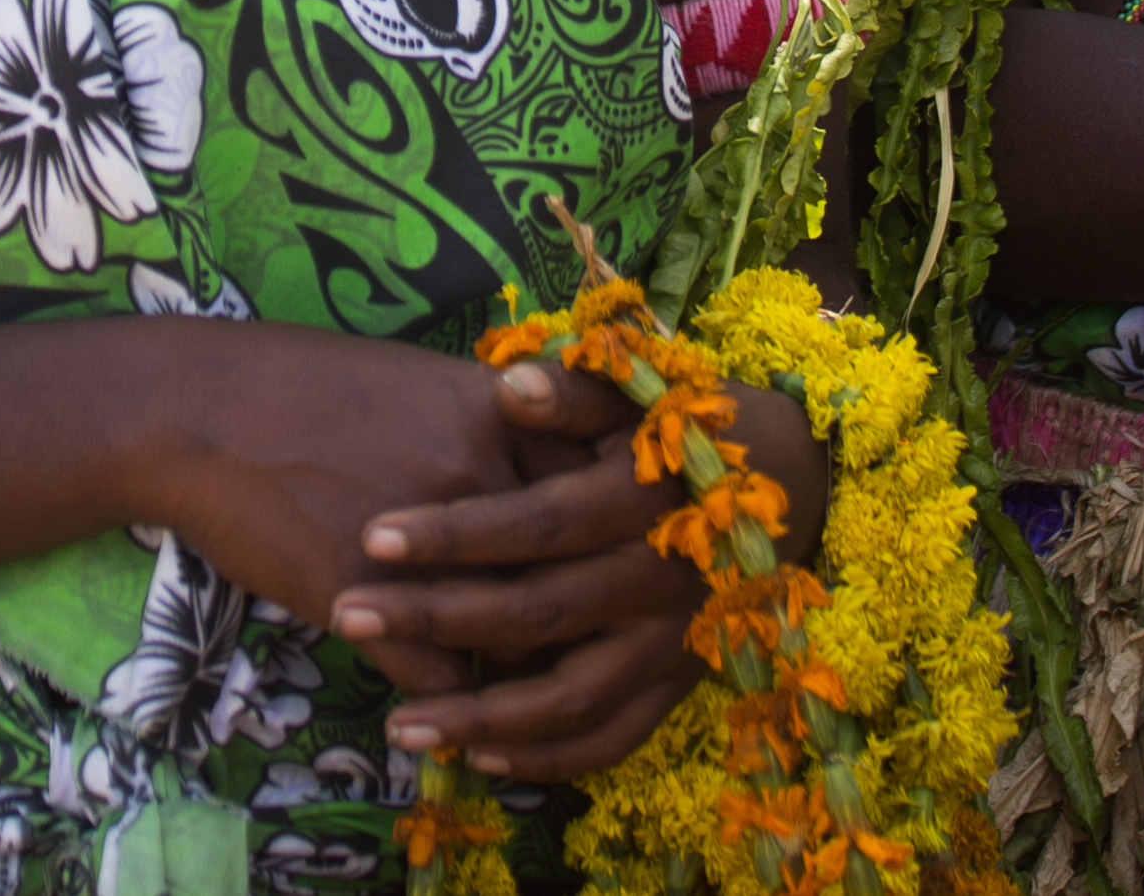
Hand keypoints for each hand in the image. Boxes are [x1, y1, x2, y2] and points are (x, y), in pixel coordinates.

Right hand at [137, 322, 584, 696]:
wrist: (195, 413)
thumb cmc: (298, 384)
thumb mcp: (412, 376)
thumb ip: (485, 418)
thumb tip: (541, 449)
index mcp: (496, 411)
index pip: (602, 481)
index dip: (621, 530)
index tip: (624, 559)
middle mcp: (479, 474)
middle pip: (575, 567)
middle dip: (591, 615)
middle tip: (599, 645)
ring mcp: (428, 543)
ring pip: (517, 635)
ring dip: (528, 674)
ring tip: (529, 697)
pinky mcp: (371, 602)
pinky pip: (445, 677)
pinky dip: (454, 707)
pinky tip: (451, 717)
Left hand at [338, 358, 824, 782]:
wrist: (796, 482)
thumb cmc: (690, 424)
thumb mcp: (641, 389)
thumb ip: (574, 390)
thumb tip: (507, 386)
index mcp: (641, 501)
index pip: (536, 523)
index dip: (454, 532)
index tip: (373, 534)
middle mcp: (659, 582)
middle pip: (535, 614)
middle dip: (435, 620)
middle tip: (348, 617)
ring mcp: (671, 644)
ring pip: (568, 698)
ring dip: (480, 716)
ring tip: (399, 726)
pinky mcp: (680, 683)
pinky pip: (613, 736)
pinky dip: (551, 758)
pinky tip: (481, 757)